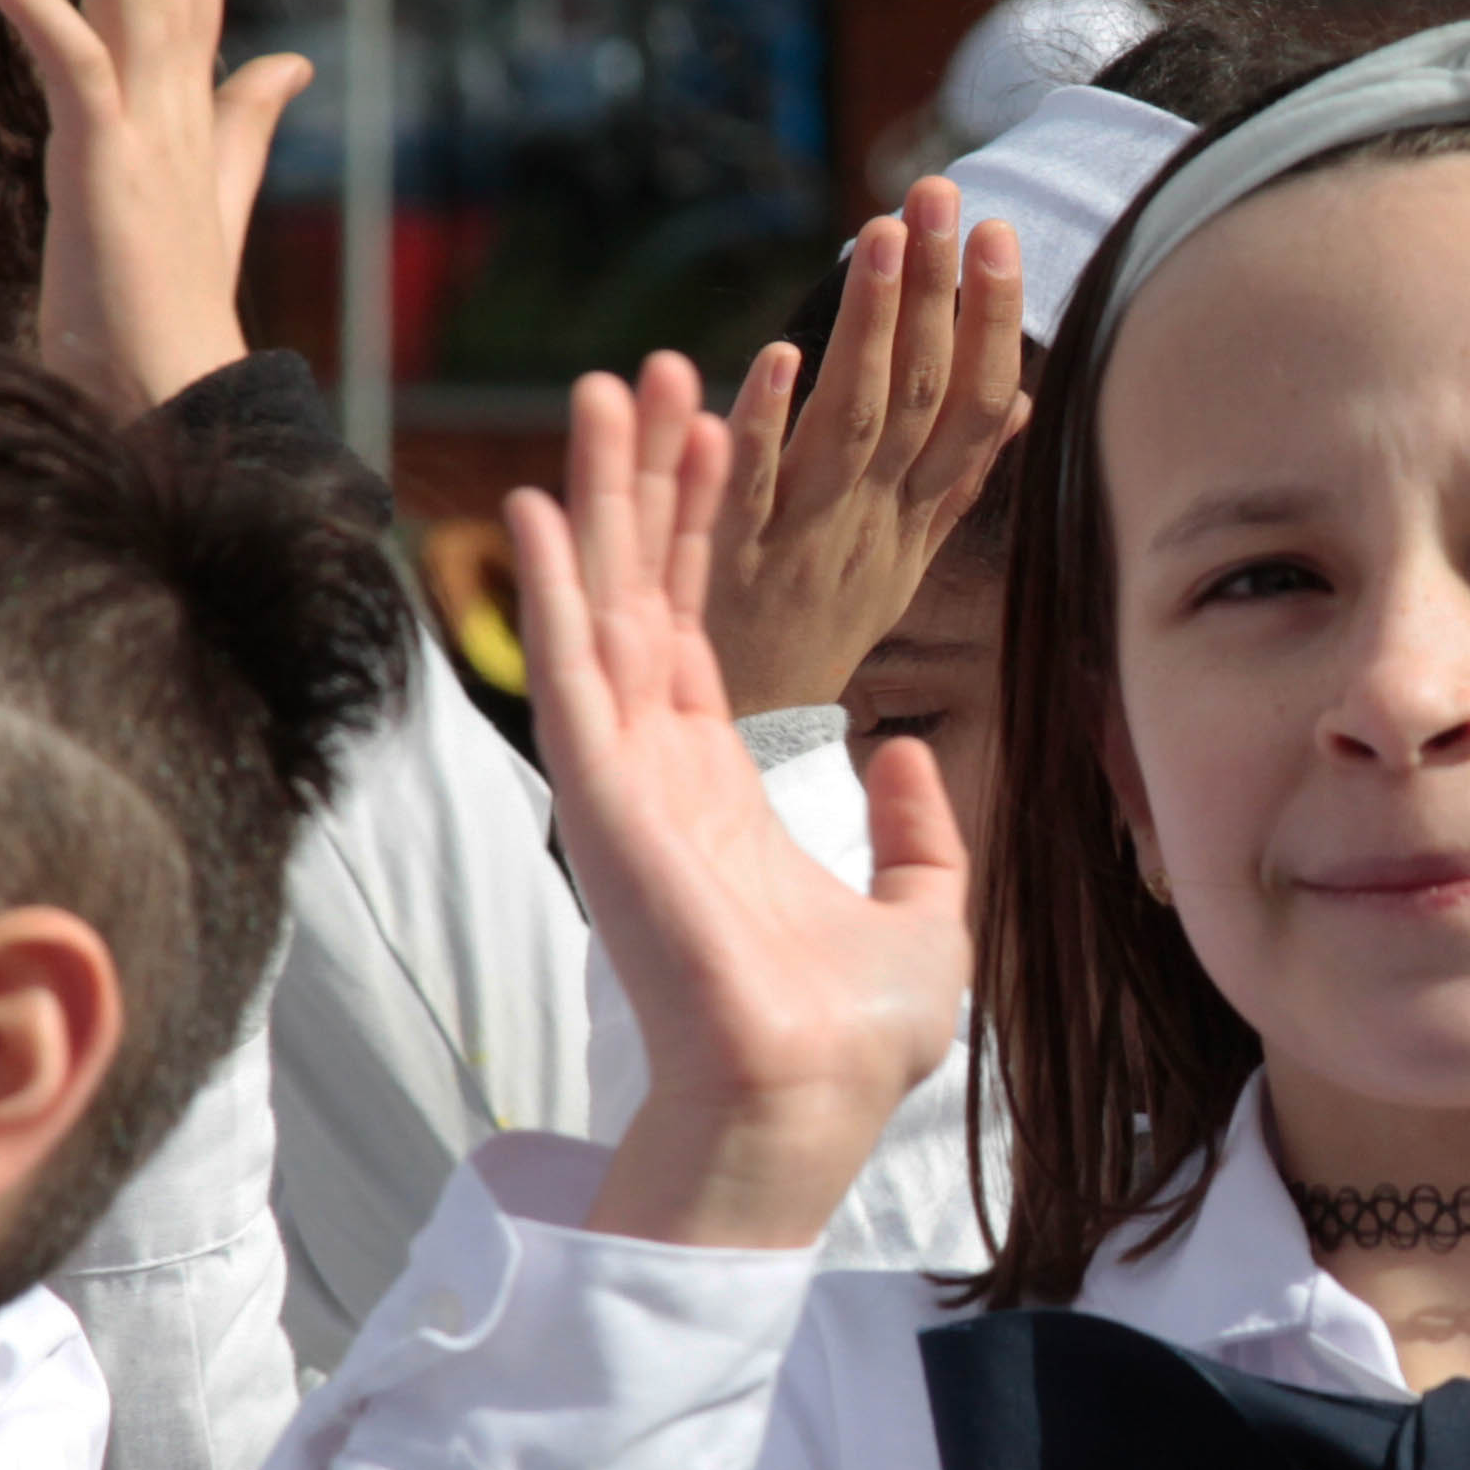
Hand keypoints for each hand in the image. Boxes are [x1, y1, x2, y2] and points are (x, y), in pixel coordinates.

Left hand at [0, 0, 311, 416]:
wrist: (172, 399)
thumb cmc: (169, 312)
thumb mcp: (211, 199)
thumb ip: (245, 126)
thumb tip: (288, 65)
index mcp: (197, 110)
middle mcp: (182, 107)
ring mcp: (151, 133)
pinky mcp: (110, 166)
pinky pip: (80, 64)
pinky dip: (37, 4)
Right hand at [513, 352, 975, 1248]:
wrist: (807, 1100)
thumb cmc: (852, 1034)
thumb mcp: (923, 909)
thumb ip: (916, 828)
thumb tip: (915, 754)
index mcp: (725, 785)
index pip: (705, 626)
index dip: (713, 526)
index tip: (720, 427)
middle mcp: (663, 767)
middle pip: (646, 588)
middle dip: (649, 477)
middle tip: (648, 369)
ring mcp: (627, 777)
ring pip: (606, 604)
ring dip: (603, 496)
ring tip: (603, 389)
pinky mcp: (605, 797)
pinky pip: (572, 672)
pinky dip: (557, 587)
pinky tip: (546, 504)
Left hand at [698, 174, 1032, 714]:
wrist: (744, 749)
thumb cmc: (819, 636)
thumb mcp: (903, 561)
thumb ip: (952, 479)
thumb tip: (1014, 403)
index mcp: (915, 518)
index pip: (975, 410)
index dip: (991, 322)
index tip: (999, 234)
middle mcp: (874, 524)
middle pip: (919, 399)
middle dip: (937, 292)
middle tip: (941, 193)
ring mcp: (805, 541)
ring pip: (852, 426)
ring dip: (868, 328)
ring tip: (882, 237)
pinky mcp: (733, 564)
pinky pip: (754, 491)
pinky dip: (766, 423)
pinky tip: (776, 355)